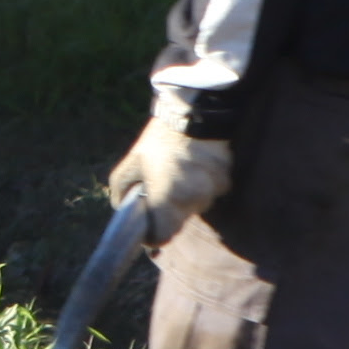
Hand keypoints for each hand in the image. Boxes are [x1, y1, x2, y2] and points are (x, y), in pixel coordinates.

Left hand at [106, 105, 233, 238]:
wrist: (197, 112)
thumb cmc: (160, 138)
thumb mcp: (133, 160)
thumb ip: (121, 187)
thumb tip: (121, 207)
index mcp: (166, 198)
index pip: (162, 236)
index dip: (153, 236)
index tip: (149, 229)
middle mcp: (192, 200)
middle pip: (180, 221)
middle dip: (169, 212)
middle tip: (163, 191)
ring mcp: (213, 192)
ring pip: (197, 206)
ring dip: (188, 197)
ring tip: (181, 174)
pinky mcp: (227, 181)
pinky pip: (213, 191)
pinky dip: (204, 185)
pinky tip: (197, 167)